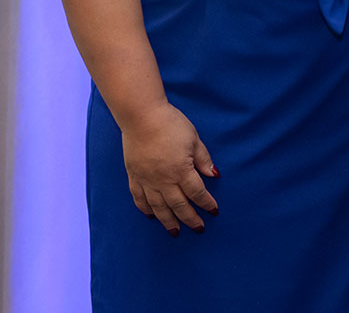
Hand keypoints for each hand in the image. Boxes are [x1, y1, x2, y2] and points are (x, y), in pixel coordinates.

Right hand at [119, 103, 219, 235]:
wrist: (141, 116)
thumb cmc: (171, 124)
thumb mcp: (194, 138)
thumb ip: (203, 159)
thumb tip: (214, 175)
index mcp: (181, 170)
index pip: (197, 193)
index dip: (206, 203)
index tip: (214, 211)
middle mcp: (163, 180)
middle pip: (179, 205)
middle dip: (190, 219)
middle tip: (198, 228)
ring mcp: (147, 180)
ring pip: (158, 207)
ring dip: (168, 221)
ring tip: (175, 232)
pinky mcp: (134, 176)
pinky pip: (139, 198)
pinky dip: (145, 209)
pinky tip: (151, 216)